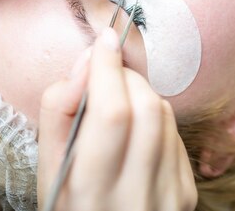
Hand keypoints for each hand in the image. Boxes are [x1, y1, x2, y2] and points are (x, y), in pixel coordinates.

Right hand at [37, 28, 196, 210]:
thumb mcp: (47, 170)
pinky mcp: (188, 194)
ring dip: (141, 95)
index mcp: (90, 193)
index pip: (113, 114)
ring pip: (165, 116)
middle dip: (125, 77)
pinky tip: (137, 132)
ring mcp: (170, 197)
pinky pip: (176, 135)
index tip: (104, 40)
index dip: (109, 68)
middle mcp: (136, 198)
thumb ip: (57, 113)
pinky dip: (156, 119)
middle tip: (106, 77)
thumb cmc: (70, 207)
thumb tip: (84, 64)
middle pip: (146, 108)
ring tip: (119, 106)